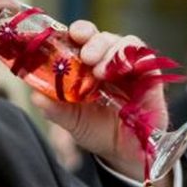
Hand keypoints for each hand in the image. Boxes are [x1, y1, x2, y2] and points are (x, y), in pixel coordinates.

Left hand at [32, 21, 170, 186]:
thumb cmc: (97, 131)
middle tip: (85, 55)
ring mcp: (130, 67)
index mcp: (86, 65)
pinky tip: (123, 71)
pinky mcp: (150, 76)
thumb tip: (35, 96)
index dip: (75, 32)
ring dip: (111, 51)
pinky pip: (146, 58)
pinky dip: (134, 59)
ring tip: (100, 71)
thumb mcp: (72, 122)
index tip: (68, 35)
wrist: (125, 153)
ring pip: (125, 43)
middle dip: (94, 40)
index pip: (81, 39)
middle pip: (102, 37)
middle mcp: (108, 61)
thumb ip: (55, 109)